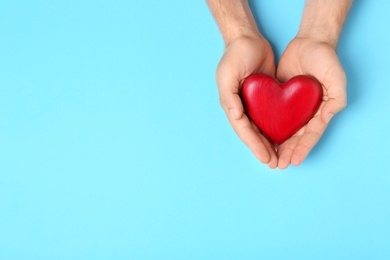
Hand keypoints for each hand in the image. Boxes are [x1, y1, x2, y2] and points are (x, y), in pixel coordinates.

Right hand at [216, 35, 277, 167]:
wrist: (248, 38)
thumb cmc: (235, 55)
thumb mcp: (227, 74)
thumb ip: (229, 96)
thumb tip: (235, 116)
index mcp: (232, 104)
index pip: (244, 130)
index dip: (254, 146)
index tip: (266, 158)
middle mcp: (242, 107)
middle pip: (253, 134)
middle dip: (263, 149)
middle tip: (275, 164)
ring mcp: (254, 103)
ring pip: (263, 128)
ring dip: (270, 143)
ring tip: (280, 157)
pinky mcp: (266, 97)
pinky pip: (272, 116)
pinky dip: (277, 128)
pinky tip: (285, 137)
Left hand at [276, 37, 346, 168]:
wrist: (308, 41)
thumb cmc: (325, 58)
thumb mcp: (336, 77)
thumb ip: (336, 98)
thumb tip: (327, 117)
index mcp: (320, 111)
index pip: (311, 134)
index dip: (303, 148)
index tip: (294, 161)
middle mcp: (306, 112)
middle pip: (296, 137)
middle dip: (288, 152)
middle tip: (278, 165)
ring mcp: (292, 106)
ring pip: (283, 130)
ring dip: (277, 145)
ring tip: (269, 158)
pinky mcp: (279, 98)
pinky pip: (273, 116)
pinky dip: (268, 128)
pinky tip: (260, 138)